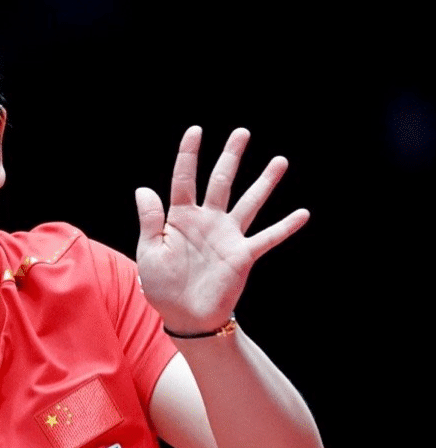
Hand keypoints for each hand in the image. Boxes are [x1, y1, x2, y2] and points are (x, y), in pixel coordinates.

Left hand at [135, 126, 308, 334]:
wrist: (184, 317)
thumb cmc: (162, 286)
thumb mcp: (149, 252)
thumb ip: (150, 220)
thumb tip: (144, 188)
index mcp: (180, 218)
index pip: (184, 180)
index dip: (189, 155)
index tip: (196, 130)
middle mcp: (207, 221)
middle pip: (221, 181)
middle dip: (231, 157)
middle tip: (242, 132)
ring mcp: (227, 236)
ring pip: (249, 202)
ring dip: (264, 183)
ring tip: (279, 161)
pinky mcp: (242, 255)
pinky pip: (267, 238)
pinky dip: (284, 227)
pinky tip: (302, 213)